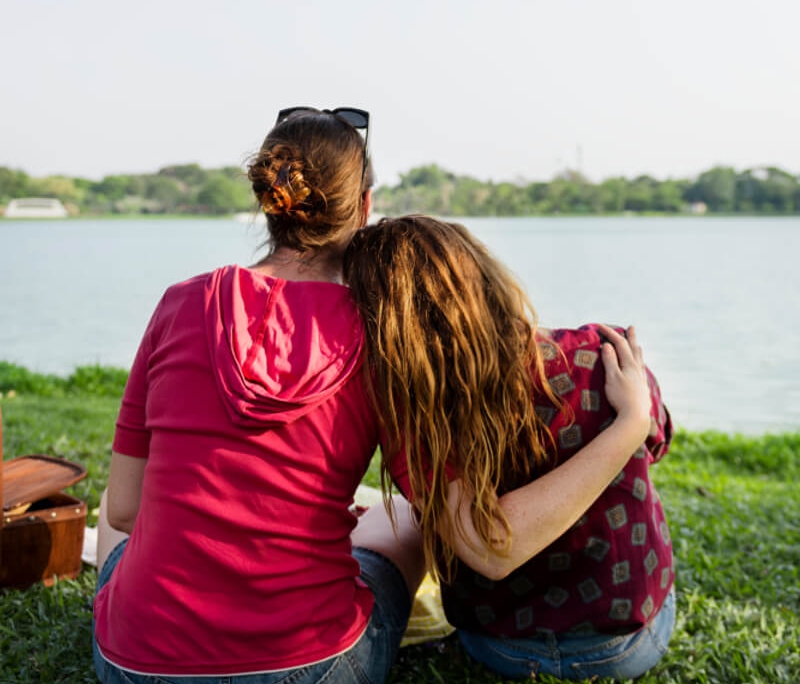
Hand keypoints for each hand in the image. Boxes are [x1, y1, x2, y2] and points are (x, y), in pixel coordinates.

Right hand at [597, 324, 650, 442]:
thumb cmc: (621, 398)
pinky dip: (640, 364)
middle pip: (633, 349)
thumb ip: (610, 361)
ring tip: (637, 345)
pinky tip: (640, 369)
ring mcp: (641, 380)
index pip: (619, 344)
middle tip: (631, 328)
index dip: (610, 333)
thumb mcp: (612, 378)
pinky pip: (642, 371)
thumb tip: (607, 345)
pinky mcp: (642, 389)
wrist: (635, 418)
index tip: (599, 326)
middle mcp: (637, 370)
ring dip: (637, 350)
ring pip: (639, 360)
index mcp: (629, 365)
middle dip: (630, 337)